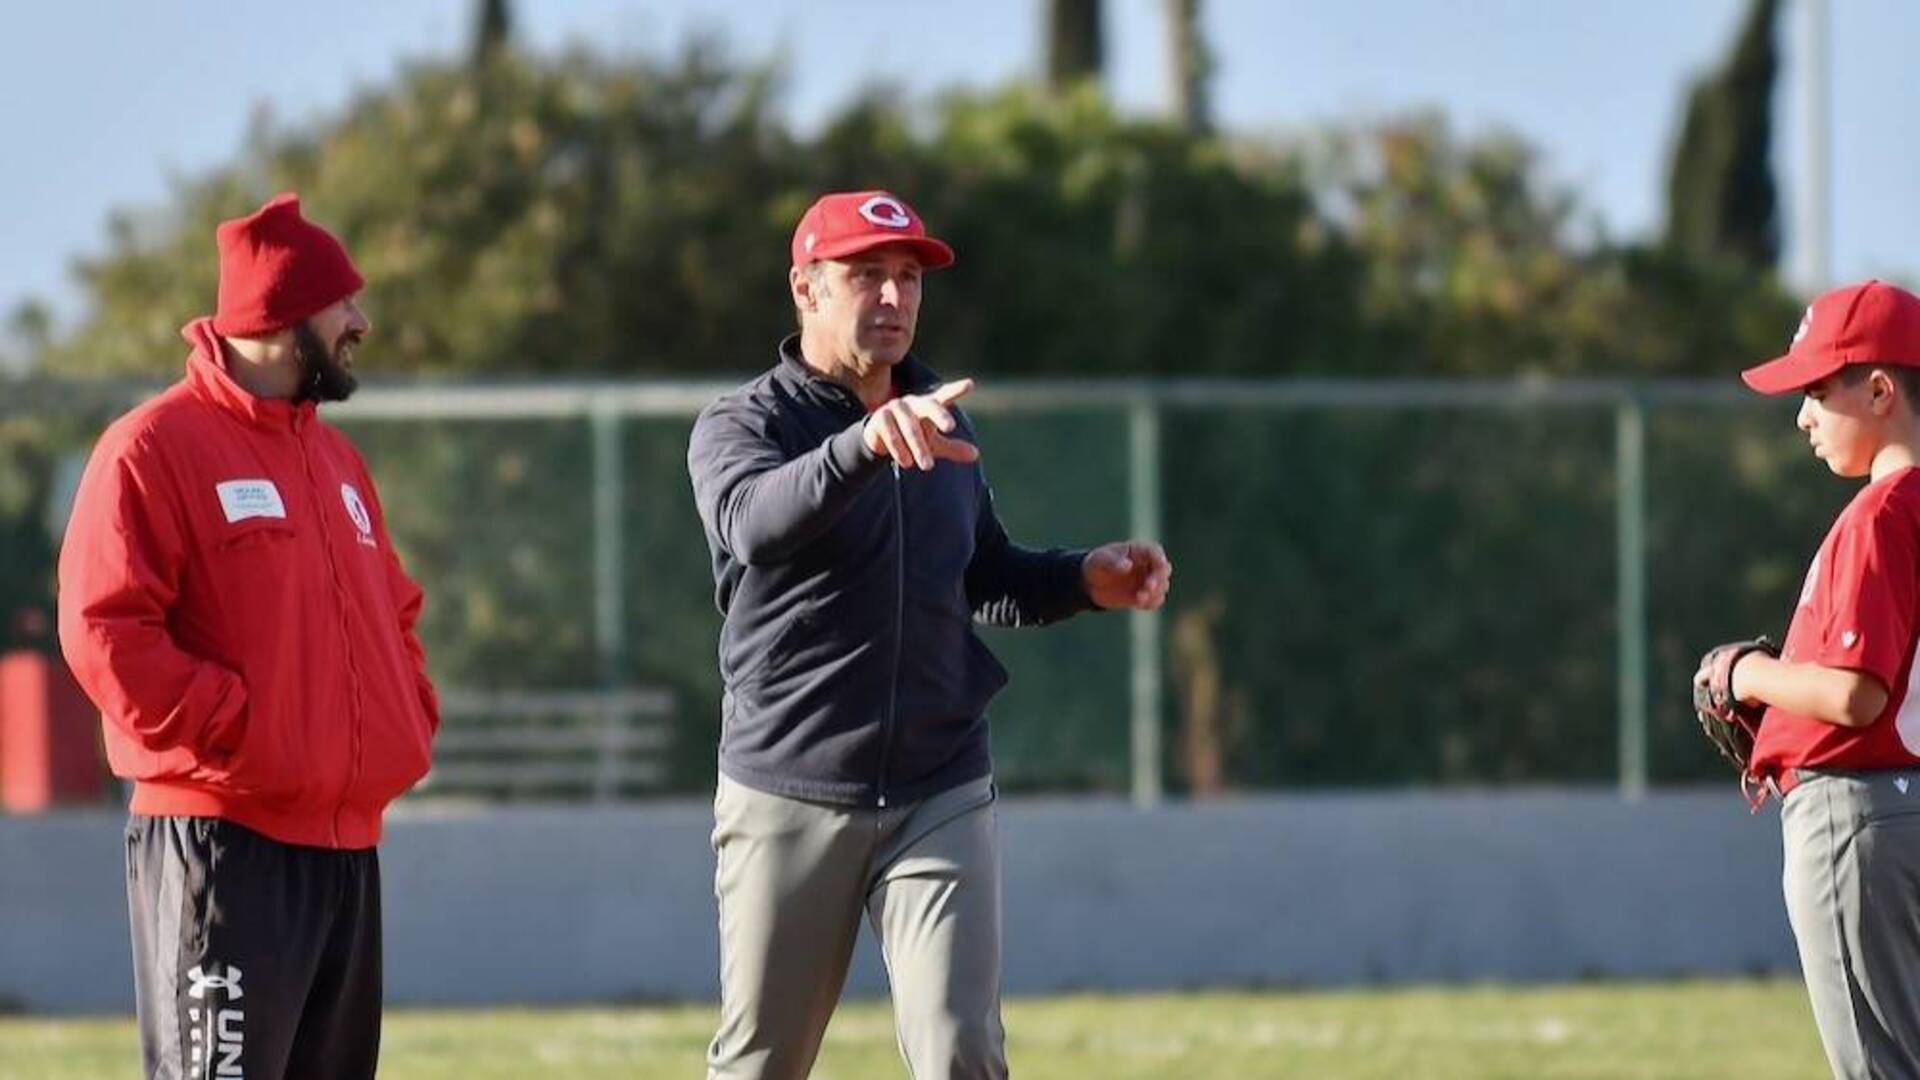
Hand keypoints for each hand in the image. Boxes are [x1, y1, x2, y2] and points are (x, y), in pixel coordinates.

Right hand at [863, 379, 980, 470]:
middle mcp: (912, 403)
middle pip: (928, 406)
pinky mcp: (879, 419)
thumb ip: (952, 448)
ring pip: (909, 425)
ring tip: (928, 466)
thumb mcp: (933, 445)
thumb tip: (976, 454)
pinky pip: (890, 432)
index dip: (956, 390)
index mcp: (927, 406)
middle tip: (951, 427)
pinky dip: (899, 448)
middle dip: (940, 414)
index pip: (943, 396)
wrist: (880, 444)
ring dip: (918, 446)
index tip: (970, 384)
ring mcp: (894, 408)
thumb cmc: (912, 439)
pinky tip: (906, 462)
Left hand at [1083, 541, 1171, 610]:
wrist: (1090, 583)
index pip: (1155, 552)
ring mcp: (1147, 581)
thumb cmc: (1097, 564)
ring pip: (1162, 586)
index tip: (1159, 567)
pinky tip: (1139, 604)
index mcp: (1139, 551)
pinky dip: (1151, 603)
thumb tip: (1128, 566)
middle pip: (1164, 570)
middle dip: (1159, 579)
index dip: (1159, 559)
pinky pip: (1155, 600)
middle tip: (1148, 586)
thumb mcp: (1101, 560)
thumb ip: (1113, 562)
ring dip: (1155, 593)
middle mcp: (1147, 565)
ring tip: (1139, 598)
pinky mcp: (1144, 595)